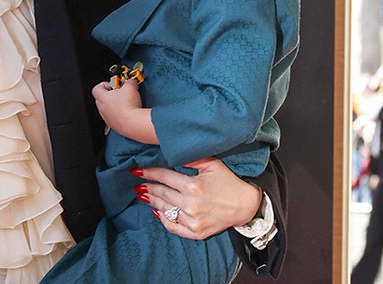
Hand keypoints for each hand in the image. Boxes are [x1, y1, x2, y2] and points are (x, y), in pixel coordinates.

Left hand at [92, 79, 140, 131]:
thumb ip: (129, 81)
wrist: (133, 123)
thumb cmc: (128, 107)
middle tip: (121, 93)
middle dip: (112, 95)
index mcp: (102, 97)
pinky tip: (129, 112)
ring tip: (126, 103)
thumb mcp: (130, 86)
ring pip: (108, 109)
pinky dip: (120, 115)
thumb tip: (131, 81)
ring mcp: (107, 118)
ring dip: (116, 106)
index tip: (113, 84)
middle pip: (102, 99)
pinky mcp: (114, 125)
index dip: (104, 84)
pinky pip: (115, 118)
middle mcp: (102, 109)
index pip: (96, 88)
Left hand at [135, 157, 261, 239]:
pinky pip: (173, 227)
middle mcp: (190, 205)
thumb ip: (190, 158)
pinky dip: (163, 219)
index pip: (164, 177)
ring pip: (164, 210)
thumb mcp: (212, 164)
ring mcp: (192, 221)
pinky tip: (157, 212)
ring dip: (152, 201)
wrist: (246, 206)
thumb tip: (170, 150)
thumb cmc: (228, 182)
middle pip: (161, 194)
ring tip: (144, 195)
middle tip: (137, 184)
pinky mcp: (195, 233)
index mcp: (193, 187)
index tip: (136, 171)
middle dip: (148, 187)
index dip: (148, 173)